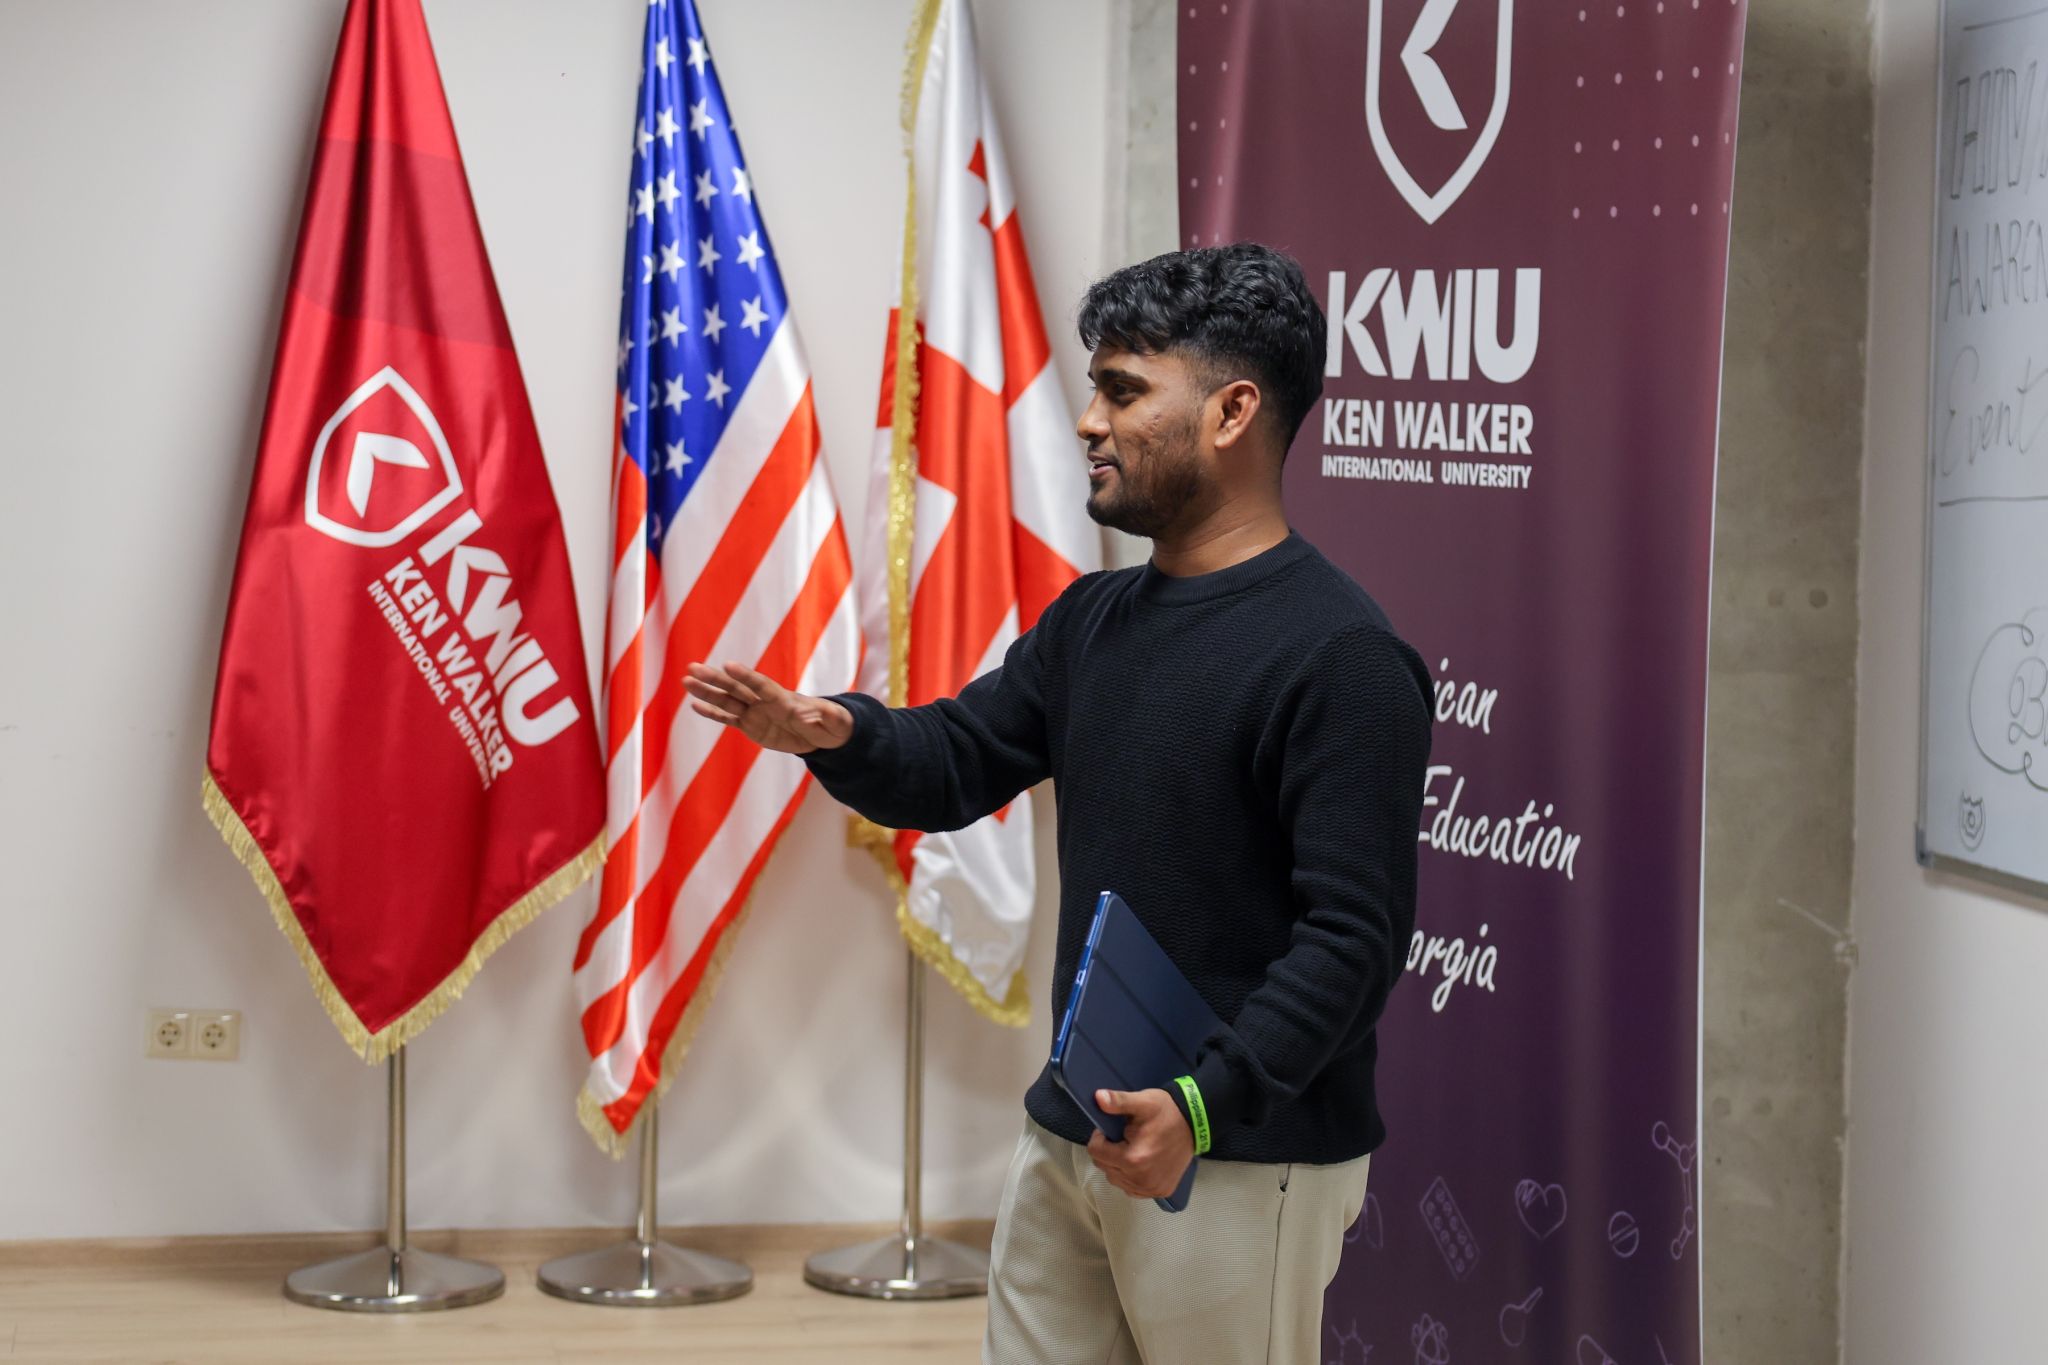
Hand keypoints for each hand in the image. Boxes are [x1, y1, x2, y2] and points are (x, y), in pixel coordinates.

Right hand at [684, 661, 854, 753]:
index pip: (762, 686)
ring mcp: (756, 713)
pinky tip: (694, 705)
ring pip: (727, 701)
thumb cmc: (833, 724)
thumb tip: (817, 714)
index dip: (746, 676)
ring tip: (686, 681)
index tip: (728, 666)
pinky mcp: (752, 726)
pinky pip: (729, 719)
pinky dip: (712, 713)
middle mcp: (765, 702)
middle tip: (692, 667)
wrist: (824, 733)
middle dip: (715, 679)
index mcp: (784, 700)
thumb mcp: (836, 721)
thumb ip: (827, 716)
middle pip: (737, 689)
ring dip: (707, 692)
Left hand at [1087, 1088, 1195, 1199]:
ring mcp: (1151, 1189)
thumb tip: (1098, 1097)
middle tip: (1125, 1138)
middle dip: (1109, 1152)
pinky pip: (1132, 1189)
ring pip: (1116, 1180)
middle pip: (1105, 1167)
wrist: (1195, 1123)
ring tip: (1133, 1149)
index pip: (1096, 1152)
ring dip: (1118, 1166)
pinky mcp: (1160, 1192)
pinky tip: (1140, 1164)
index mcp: (1133, 1159)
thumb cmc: (1166, 1112)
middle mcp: (1140, 1179)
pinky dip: (1130, 1178)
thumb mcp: (1142, 1102)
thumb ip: (1119, 1101)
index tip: (1112, 1130)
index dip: (1100, 1138)